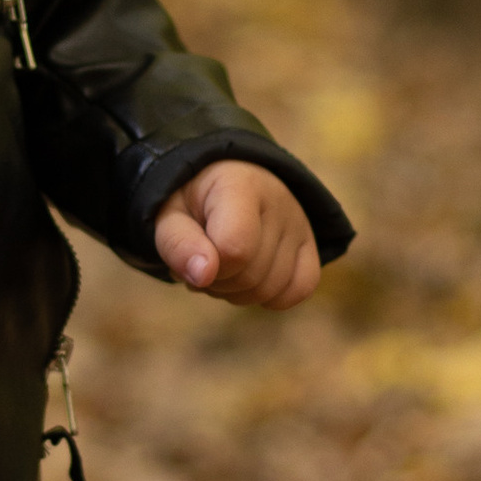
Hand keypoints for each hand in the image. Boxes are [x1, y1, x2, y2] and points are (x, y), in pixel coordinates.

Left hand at [152, 162, 320, 311]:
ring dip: (236, 292)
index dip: (207, 267)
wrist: (221, 183)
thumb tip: (202, 275)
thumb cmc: (192, 203)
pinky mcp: (310, 244)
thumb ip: (177, 243)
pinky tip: (249, 279)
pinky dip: (270, 297)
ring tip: (222, 266)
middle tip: (203, 261)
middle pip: (250, 275)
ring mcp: (299, 223)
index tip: (192, 259)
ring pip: (270, 289)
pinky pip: (299, 290)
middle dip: (216, 281)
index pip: (234, 248)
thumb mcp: (169, 215)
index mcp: (240, 185)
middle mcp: (279, 200)